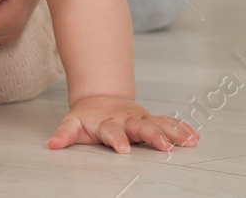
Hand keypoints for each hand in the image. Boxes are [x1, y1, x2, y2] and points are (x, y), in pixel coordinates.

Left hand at [46, 95, 199, 153]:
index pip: (112, 132)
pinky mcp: (151, 119)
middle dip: (154, 136)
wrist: (100, 97)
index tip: (123, 149)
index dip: (116, 140)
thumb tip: (51, 144)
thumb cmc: (87, 115)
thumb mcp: (72, 123)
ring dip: (174, 132)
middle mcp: (127, 119)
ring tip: (188, 142)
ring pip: (159, 123)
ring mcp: (141, 118)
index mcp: (108, 122)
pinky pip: (169, 123)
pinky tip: (194, 137)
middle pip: (141, 127)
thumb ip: (65, 134)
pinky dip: (181, 129)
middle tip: (165, 146)